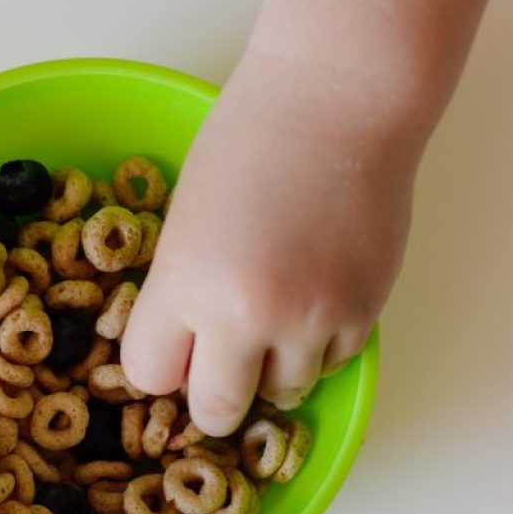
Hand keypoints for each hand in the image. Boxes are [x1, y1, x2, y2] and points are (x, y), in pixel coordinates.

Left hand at [122, 48, 423, 436]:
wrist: (336, 102)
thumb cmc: (247, 144)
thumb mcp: (184, 224)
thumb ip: (182, 294)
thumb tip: (190, 350)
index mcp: (185, 284)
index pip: (149, 377)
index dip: (159, 367)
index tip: (172, 354)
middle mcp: (246, 315)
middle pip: (215, 411)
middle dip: (213, 398)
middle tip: (221, 369)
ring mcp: (311, 319)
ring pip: (282, 394)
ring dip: (272, 369)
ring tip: (277, 314)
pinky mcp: (363, 312)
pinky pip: (331, 363)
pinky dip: (319, 344)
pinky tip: (315, 293)